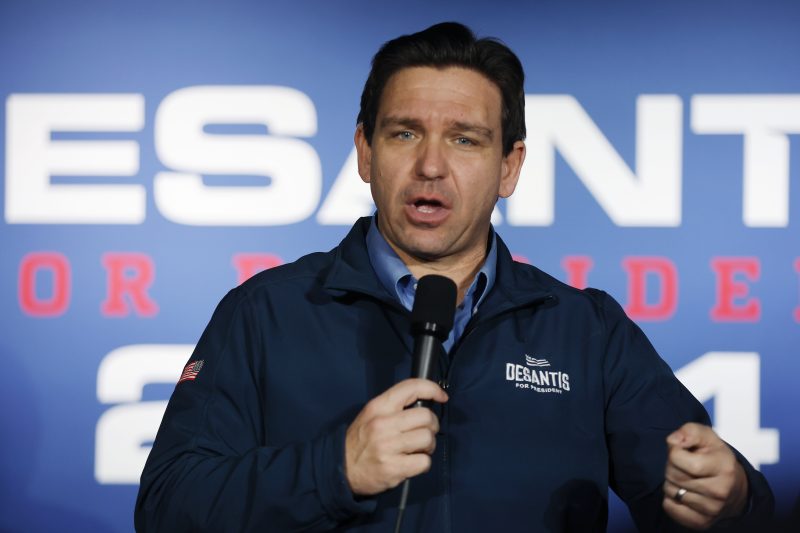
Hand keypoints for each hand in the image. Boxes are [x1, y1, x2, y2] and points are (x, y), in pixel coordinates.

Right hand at [345, 378, 447, 495]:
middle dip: (432, 425)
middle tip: (424, 432)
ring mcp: (388, 447)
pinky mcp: (394, 468)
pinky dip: (423, 463)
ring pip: (428, 438)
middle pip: (426, 416)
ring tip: (419, 449)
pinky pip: (424, 462)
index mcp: (379, 407)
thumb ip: (394, 407)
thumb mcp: (371, 414)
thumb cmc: (360, 440)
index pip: (411, 387)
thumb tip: (424, 402)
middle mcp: (384, 424)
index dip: (432, 389)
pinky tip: (412, 462)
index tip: (441, 397)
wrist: (342, 469)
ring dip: (429, 445)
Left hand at [662, 422, 748, 529]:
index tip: (682, 451)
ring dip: (672, 482)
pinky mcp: (702, 522)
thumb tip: (674, 441)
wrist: (734, 487)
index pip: (678, 459)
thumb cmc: (715, 457)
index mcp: (723, 467)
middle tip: (684, 465)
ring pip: (671, 491)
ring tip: (687, 478)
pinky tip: (684, 491)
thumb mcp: (706, 436)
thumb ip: (689, 431)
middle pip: (673, 475)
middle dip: (672, 466)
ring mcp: (712, 509)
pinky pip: (670, 508)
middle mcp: (721, 490)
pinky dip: (670, 498)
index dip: (673, 452)